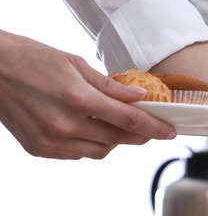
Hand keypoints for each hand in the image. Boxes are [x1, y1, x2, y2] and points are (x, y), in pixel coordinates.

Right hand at [0, 31, 175, 159]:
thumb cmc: (30, 59)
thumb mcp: (75, 64)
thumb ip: (110, 86)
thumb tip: (139, 97)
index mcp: (77, 98)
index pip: (128, 120)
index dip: (154, 127)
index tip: (169, 132)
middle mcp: (64, 124)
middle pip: (117, 139)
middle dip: (138, 135)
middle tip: (149, 129)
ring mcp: (50, 140)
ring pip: (99, 152)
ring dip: (113, 142)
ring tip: (113, 125)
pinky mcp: (39, 149)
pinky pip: (77, 155)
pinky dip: (88, 145)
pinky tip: (86, 129)